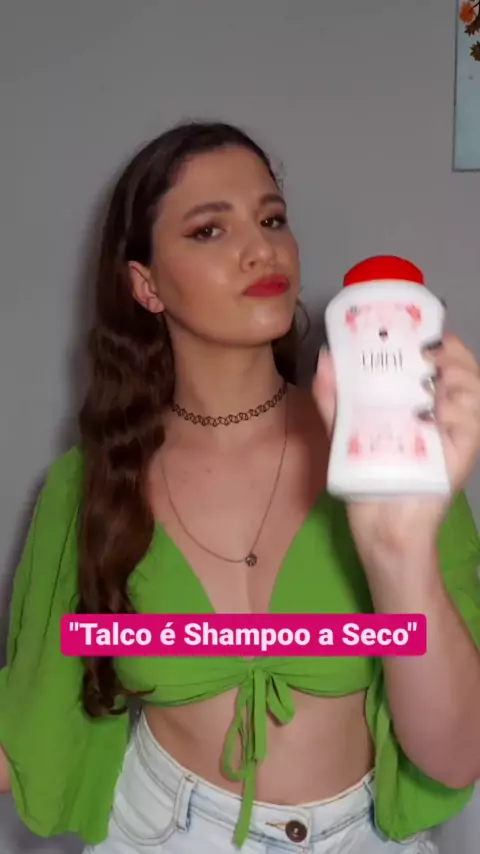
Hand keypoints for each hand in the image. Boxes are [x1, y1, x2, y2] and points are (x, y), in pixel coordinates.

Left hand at [313, 333, 479, 564]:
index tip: (410, 325)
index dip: (429, 337)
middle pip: (458, 365)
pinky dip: (459, 401)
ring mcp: (456, 429)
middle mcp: (443, 411)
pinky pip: (472, 415)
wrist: (380, 523)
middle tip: (421, 346)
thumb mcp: (345, 430)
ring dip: (455, 367)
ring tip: (431, 365)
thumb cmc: (367, 476)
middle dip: (444, 347)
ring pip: (471, 384)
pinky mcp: (464, 449)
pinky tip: (437, 399)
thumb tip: (326, 356)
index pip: (434, 360)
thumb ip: (334, 396)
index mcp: (419, 401)